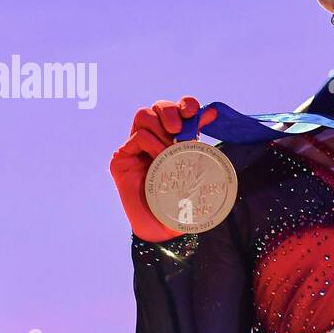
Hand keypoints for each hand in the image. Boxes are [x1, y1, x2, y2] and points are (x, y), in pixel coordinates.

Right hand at [110, 96, 217, 241]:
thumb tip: (212, 112)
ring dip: (161, 129)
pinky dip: (152, 144)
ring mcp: (134, 147)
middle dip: (171, 111)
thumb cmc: (182, 199)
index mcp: (171, 139)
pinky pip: (138, 137)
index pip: (176, 109)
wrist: (164, 227)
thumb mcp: (195, 166)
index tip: (194, 111)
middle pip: (158, 107)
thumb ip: (198, 138)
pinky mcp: (121, 158)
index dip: (185, 104)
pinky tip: (160, 160)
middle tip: (179, 131)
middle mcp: (152, 139)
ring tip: (170, 152)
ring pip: (144, 115)